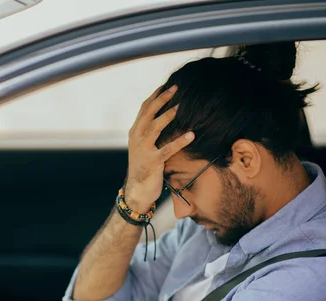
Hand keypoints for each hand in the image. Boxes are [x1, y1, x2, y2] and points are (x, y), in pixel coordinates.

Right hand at [125, 85, 194, 211]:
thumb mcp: (142, 147)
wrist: (136, 190)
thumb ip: (149, 132)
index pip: (144, 108)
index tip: (168, 85)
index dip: (156, 95)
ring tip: (181, 107)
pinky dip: (180, 141)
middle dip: (162, 99)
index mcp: (135, 132)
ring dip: (168, 116)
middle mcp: (136, 138)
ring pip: (154, 127)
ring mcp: (143, 150)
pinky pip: (167, 149)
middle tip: (176, 88)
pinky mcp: (152, 162)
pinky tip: (191, 135)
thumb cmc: (143, 168)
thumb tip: (163, 117)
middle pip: (148, 113)